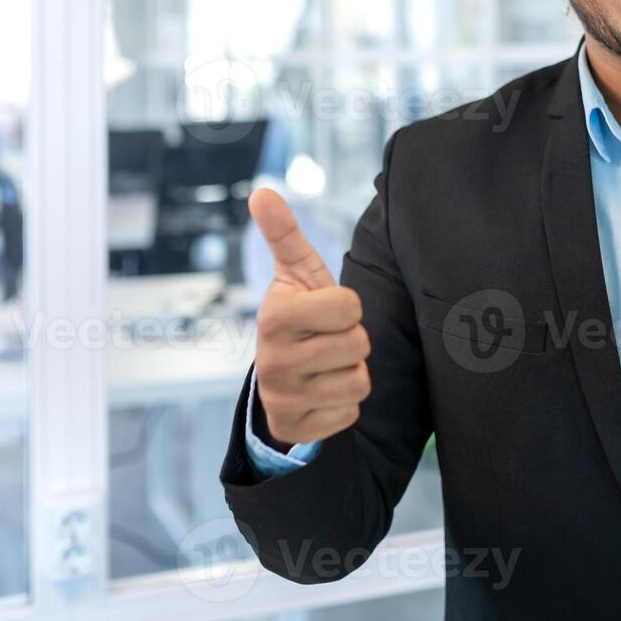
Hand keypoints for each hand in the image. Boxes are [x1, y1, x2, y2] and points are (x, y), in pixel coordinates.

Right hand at [249, 187, 370, 445]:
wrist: (279, 378)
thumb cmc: (299, 316)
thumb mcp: (294, 274)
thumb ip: (284, 233)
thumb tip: (261, 191)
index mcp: (275, 317)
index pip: (350, 307)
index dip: (347, 307)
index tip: (325, 312)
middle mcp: (274, 360)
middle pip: (358, 344)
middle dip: (352, 341)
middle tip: (327, 340)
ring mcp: (284, 398)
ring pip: (359, 381)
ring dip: (351, 372)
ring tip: (326, 365)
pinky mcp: (298, 428)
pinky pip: (351, 414)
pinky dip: (344, 404)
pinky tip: (322, 393)